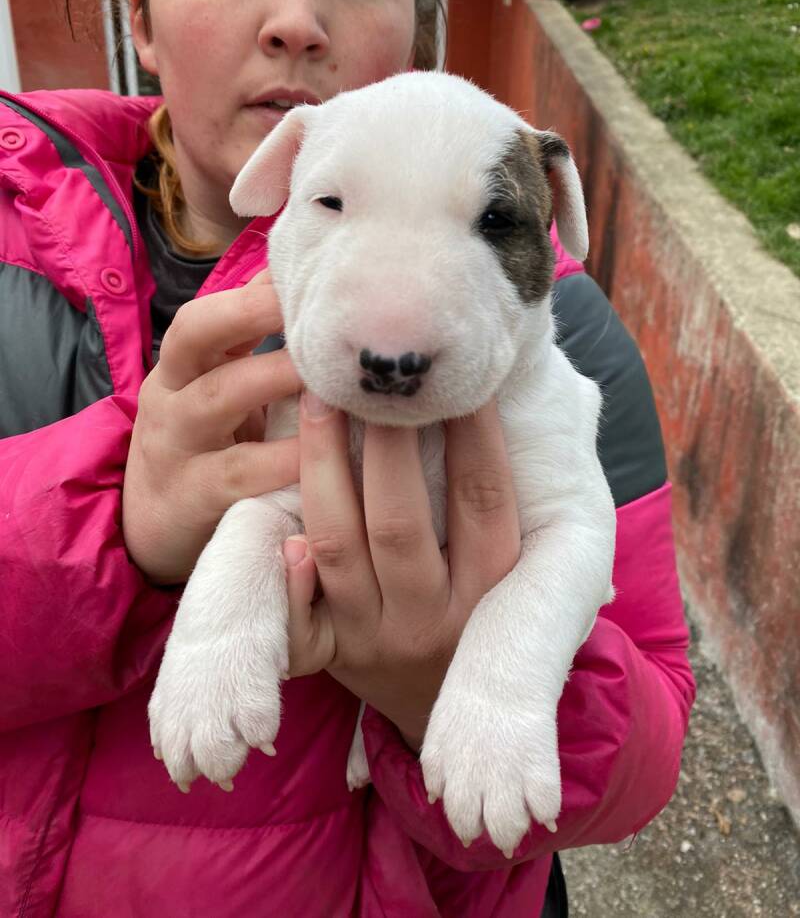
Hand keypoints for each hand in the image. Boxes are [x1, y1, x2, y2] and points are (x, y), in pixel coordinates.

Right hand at [123, 270, 301, 584]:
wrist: (149, 529)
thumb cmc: (204, 445)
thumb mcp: (214, 386)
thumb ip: (249, 335)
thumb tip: (293, 271)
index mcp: (181, 364)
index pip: (206, 310)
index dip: (254, 290)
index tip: (307, 273)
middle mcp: (170, 395)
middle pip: (195, 334)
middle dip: (253, 312)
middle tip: (312, 304)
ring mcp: (176, 446)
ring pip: (219, 398)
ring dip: (276, 375)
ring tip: (329, 367)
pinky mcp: (193, 497)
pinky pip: (241, 472)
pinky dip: (286, 459)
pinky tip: (326, 449)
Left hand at [282, 394, 520, 749]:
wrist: (446, 710)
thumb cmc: (484, 615)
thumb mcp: (520, 573)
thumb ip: (503, 503)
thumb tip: (493, 394)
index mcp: (495, 587)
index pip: (483, 495)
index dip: (470, 430)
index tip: (451, 374)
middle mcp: (437, 615)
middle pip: (403, 520)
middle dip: (383, 441)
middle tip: (365, 374)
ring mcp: (377, 635)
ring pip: (341, 547)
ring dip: (322, 468)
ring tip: (314, 399)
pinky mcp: (333, 652)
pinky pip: (301, 622)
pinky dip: (288, 577)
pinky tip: (277, 526)